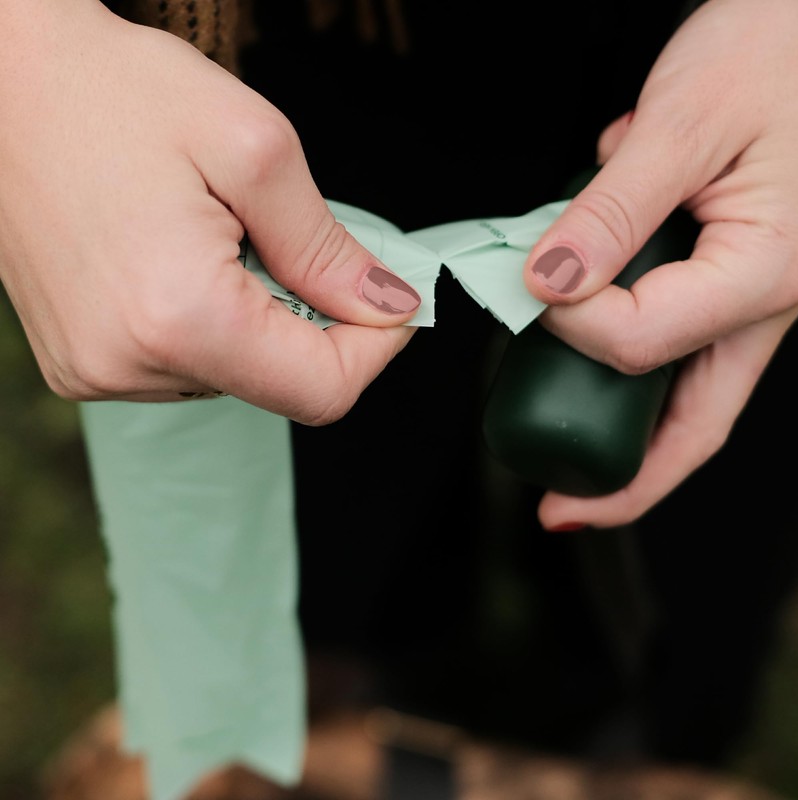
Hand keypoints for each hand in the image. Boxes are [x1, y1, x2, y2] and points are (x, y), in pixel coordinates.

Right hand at [0, 0, 418, 424]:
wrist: (2, 77)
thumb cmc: (113, 91)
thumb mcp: (254, 150)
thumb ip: (328, 249)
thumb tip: (385, 307)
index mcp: (180, 317)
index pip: (320, 391)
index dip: (371, 350)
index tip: (385, 301)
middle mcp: (128, 363)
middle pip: (280, 385)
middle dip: (314, 323)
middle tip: (292, 244)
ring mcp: (97, 370)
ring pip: (234, 376)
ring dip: (258, 319)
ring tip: (220, 241)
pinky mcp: (82, 362)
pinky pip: (185, 366)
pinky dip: (213, 323)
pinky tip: (186, 262)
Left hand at [522, 0, 797, 528]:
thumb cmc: (775, 49)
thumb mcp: (682, 123)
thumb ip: (609, 212)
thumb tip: (548, 284)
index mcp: (766, 271)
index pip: (643, 342)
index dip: (571, 327)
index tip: (532, 287)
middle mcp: (768, 301)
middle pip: (693, 423)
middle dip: (624, 475)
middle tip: (560, 508)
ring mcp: (752, 296)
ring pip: (687, 390)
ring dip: (625, 422)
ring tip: (566, 450)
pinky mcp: (731, 277)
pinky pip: (678, 336)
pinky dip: (628, 344)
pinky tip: (590, 324)